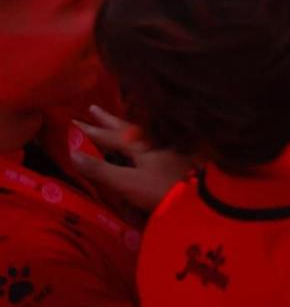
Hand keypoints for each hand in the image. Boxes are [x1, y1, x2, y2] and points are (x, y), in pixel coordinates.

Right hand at [70, 104, 192, 213]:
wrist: (201, 198)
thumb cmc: (162, 189)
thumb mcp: (128, 182)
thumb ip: (101, 169)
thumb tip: (72, 153)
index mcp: (141, 144)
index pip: (109, 136)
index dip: (89, 131)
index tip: (72, 122)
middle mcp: (154, 141)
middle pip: (126, 128)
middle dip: (108, 120)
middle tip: (93, 108)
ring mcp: (167, 148)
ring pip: (139, 133)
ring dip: (123, 128)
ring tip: (114, 124)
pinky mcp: (176, 159)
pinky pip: (151, 142)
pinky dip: (140, 138)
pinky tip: (142, 144)